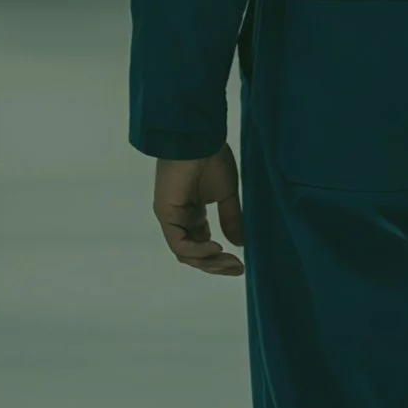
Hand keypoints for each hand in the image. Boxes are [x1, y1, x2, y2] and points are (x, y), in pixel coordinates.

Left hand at [153, 148, 244, 276]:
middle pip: (194, 254)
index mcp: (192, 213)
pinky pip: (179, 243)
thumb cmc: (212, 158)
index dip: (220, 260)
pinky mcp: (165, 213)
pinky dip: (198, 251)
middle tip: (239, 269)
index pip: (202, 246)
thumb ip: (230, 219)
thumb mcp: (227, 194)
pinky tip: (216, 247)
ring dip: (209, 262)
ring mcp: (171, 217)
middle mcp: (180, 218)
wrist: (199, 138)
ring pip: (186, 253)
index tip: (241, 265)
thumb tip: (240, 245)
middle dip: (217, 266)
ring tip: (231, 260)